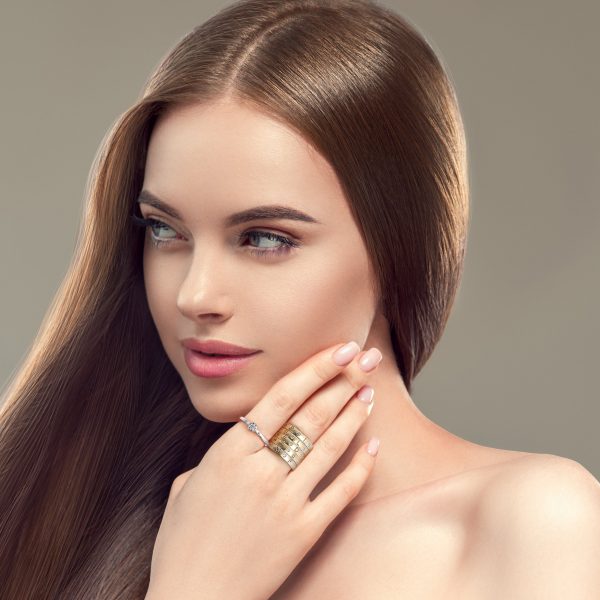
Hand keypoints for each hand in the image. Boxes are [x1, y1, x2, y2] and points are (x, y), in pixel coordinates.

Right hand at [145, 341, 381, 599]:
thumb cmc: (182, 543)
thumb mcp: (186, 486)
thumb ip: (217, 457)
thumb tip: (239, 442)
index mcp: (229, 453)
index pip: (282, 396)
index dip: (316, 369)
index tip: (340, 350)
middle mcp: (260, 470)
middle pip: (312, 413)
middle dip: (344, 380)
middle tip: (368, 359)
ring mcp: (285, 501)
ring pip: (330, 446)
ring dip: (354, 414)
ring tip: (371, 392)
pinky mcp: (303, 532)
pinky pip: (341, 492)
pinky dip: (361, 467)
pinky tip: (375, 446)